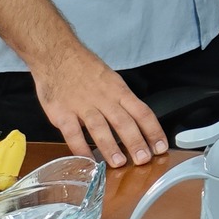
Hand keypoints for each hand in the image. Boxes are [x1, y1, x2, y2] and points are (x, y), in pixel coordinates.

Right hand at [31, 44, 167, 167]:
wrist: (56, 54)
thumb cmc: (85, 68)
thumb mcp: (111, 79)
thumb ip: (120, 101)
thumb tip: (134, 123)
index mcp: (119, 90)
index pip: (142, 112)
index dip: (153, 130)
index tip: (161, 147)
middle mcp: (104, 98)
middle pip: (124, 122)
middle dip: (136, 142)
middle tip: (144, 160)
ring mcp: (82, 106)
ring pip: (100, 128)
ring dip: (111, 147)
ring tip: (119, 163)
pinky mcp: (61, 113)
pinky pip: (72, 133)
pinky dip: (80, 148)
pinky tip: (87, 161)